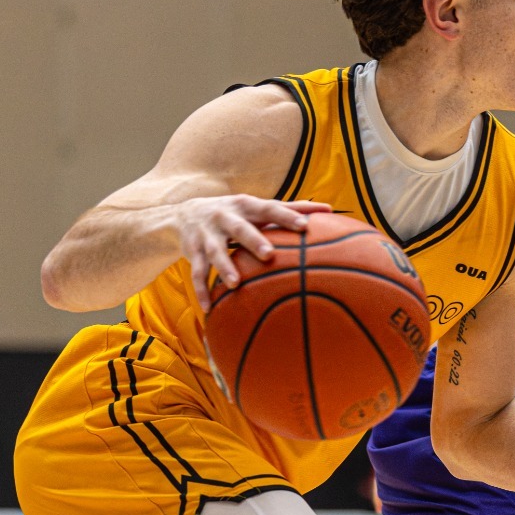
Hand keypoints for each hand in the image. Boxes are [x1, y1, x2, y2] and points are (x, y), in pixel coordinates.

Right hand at [170, 197, 332, 301]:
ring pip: (216, 252)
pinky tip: (208, 309)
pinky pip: (197, 273)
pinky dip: (201, 291)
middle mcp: (225, 217)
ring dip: (225, 267)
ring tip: (235, 284)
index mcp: (246, 206)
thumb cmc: (236, 213)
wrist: (185, 214)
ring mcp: (207, 235)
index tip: (305, 226)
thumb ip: (291, 209)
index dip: (286, 216)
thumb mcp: (258, 207)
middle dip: (253, 240)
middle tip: (269, 255)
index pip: (269, 209)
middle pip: (240, 229)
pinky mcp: (194, 252)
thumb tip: (329, 210)